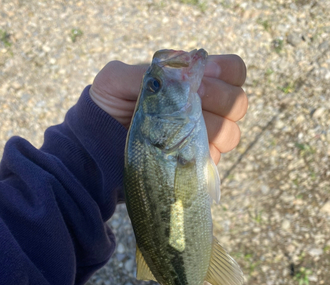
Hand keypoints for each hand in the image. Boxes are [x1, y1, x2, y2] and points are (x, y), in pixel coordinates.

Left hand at [89, 54, 247, 163]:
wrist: (97, 147)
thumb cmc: (106, 108)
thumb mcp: (116, 81)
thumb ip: (147, 72)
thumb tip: (184, 75)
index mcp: (191, 81)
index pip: (232, 70)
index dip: (226, 73)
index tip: (202, 83)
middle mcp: (204, 107)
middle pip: (238, 102)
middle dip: (219, 102)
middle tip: (192, 108)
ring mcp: (203, 136)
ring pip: (232, 132)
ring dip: (213, 132)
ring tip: (184, 135)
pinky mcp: (196, 161)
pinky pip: (216, 159)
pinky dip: (203, 155)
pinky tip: (181, 154)